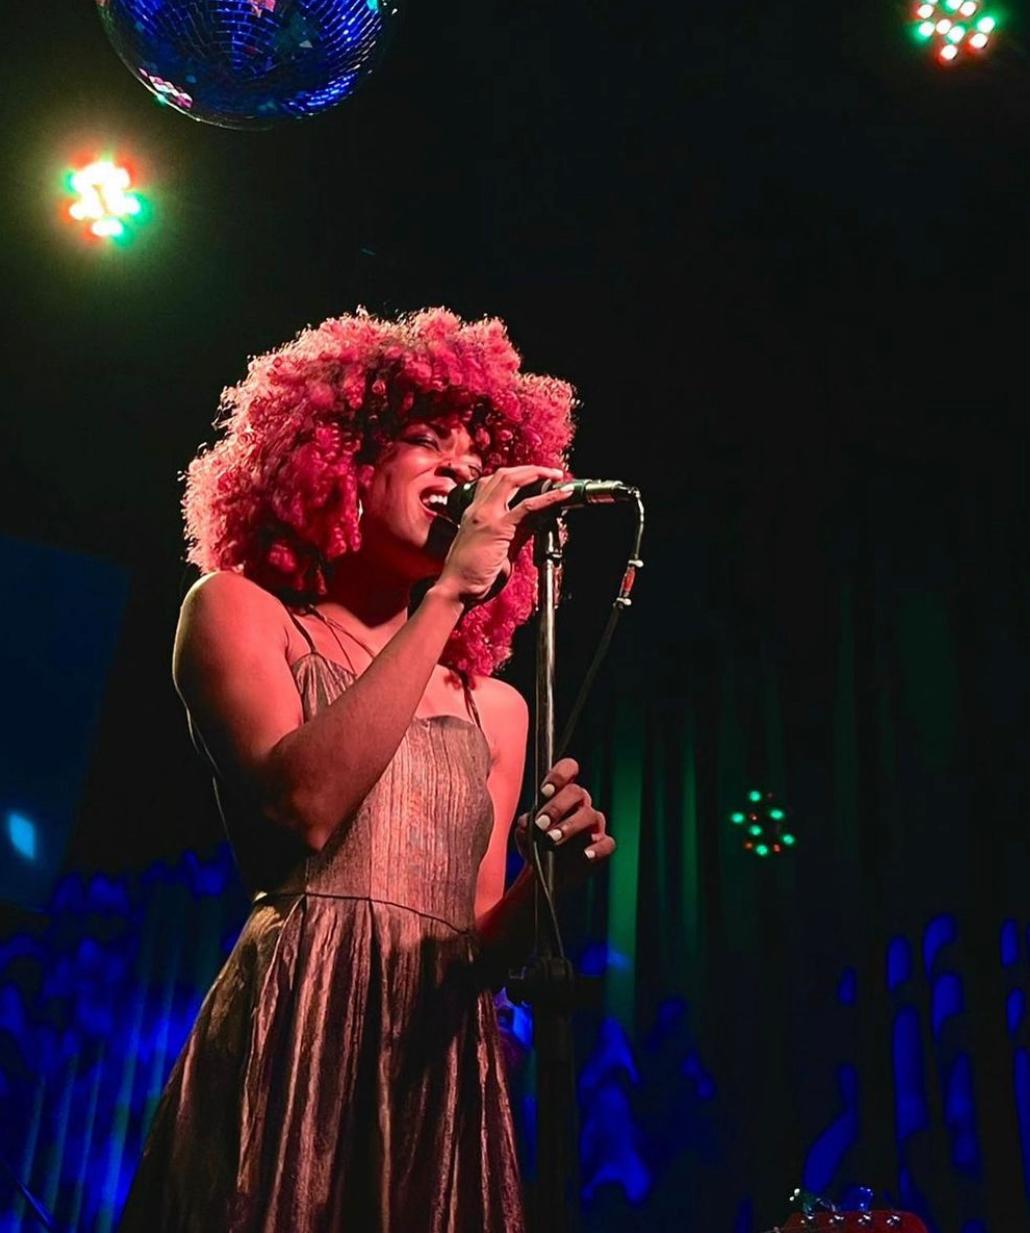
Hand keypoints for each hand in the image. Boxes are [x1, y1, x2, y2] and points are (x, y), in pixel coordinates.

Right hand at [434, 465, 570, 604]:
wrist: (454, 590)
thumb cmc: (470, 577)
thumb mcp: (497, 550)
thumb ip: (516, 533)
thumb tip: (536, 522)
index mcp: (474, 514)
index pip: (494, 483)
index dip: (516, 476)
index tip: (534, 478)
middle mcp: (478, 509)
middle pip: (504, 474)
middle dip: (530, 469)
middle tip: (551, 473)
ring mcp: (485, 516)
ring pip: (512, 480)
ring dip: (537, 474)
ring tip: (556, 476)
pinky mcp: (497, 528)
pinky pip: (527, 506)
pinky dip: (548, 498)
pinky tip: (562, 496)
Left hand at [513, 756, 614, 885]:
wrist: (548, 873)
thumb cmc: (538, 845)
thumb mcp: (526, 835)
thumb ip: (525, 825)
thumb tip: (525, 822)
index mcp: (563, 794)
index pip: (568, 770)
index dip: (559, 775)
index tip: (545, 791)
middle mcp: (581, 804)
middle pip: (576, 792)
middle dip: (557, 806)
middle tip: (541, 823)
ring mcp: (594, 825)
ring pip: (589, 815)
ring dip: (570, 826)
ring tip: (552, 838)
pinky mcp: (602, 845)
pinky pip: (606, 843)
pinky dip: (597, 849)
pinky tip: (585, 855)